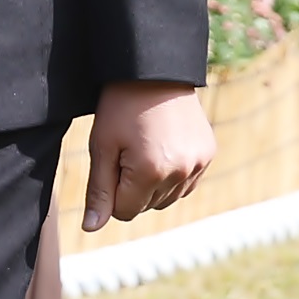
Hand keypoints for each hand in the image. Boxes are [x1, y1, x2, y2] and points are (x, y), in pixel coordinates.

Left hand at [82, 80, 213, 230]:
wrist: (155, 70)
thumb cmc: (120, 106)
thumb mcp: (102, 145)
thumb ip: (98, 191)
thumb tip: (91, 228)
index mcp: (150, 172)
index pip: (124, 212)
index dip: (111, 190)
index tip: (112, 160)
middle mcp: (180, 172)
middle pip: (146, 206)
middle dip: (132, 186)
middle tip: (128, 148)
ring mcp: (198, 164)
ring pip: (167, 198)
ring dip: (153, 183)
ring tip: (145, 147)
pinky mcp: (208, 154)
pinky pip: (186, 183)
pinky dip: (173, 175)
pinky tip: (163, 148)